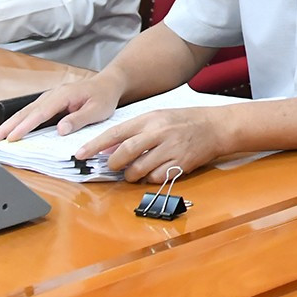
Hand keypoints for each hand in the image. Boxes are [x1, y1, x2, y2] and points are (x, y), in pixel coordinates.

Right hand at [0, 73, 123, 143]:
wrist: (106, 84)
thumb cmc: (103, 97)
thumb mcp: (98, 110)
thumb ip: (79, 119)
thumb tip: (60, 130)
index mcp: (62, 95)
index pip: (40, 113)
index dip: (25, 126)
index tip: (11, 139)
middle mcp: (50, 96)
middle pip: (23, 114)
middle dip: (4, 129)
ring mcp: (46, 99)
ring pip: (21, 114)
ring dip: (4, 128)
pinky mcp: (45, 105)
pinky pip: (26, 115)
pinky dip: (13, 125)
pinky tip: (4, 136)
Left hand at [75, 107, 232, 182]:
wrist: (217, 126)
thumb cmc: (185, 121)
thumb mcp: (159, 117)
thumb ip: (135, 130)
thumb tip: (110, 147)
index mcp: (151, 119)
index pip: (116, 133)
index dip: (95, 145)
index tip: (80, 155)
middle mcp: (159, 133)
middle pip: (125, 153)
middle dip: (114, 164)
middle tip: (113, 167)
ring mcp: (171, 149)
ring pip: (139, 169)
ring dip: (131, 175)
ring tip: (134, 171)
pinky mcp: (181, 163)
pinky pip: (156, 178)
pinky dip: (149, 179)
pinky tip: (153, 172)